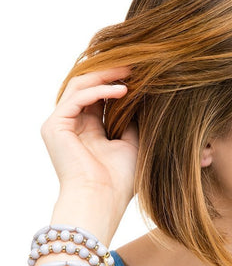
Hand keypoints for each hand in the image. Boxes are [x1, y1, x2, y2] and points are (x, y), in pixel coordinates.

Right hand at [41, 67, 137, 218]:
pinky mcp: (55, 126)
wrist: (103, 200)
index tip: (141, 75)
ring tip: (131, 72)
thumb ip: (130, 119)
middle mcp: (72, 127)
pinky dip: (100, 90)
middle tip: (136, 65)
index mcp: (88, 132)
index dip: (117, 83)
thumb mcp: (131, 143)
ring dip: (105, 76)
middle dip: (111, 74)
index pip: (98, 98)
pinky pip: (78, 97)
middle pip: (87, 87)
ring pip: (80, 86)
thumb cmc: (119, 181)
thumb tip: (141, 96)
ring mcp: (61, 125)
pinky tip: (122, 90)